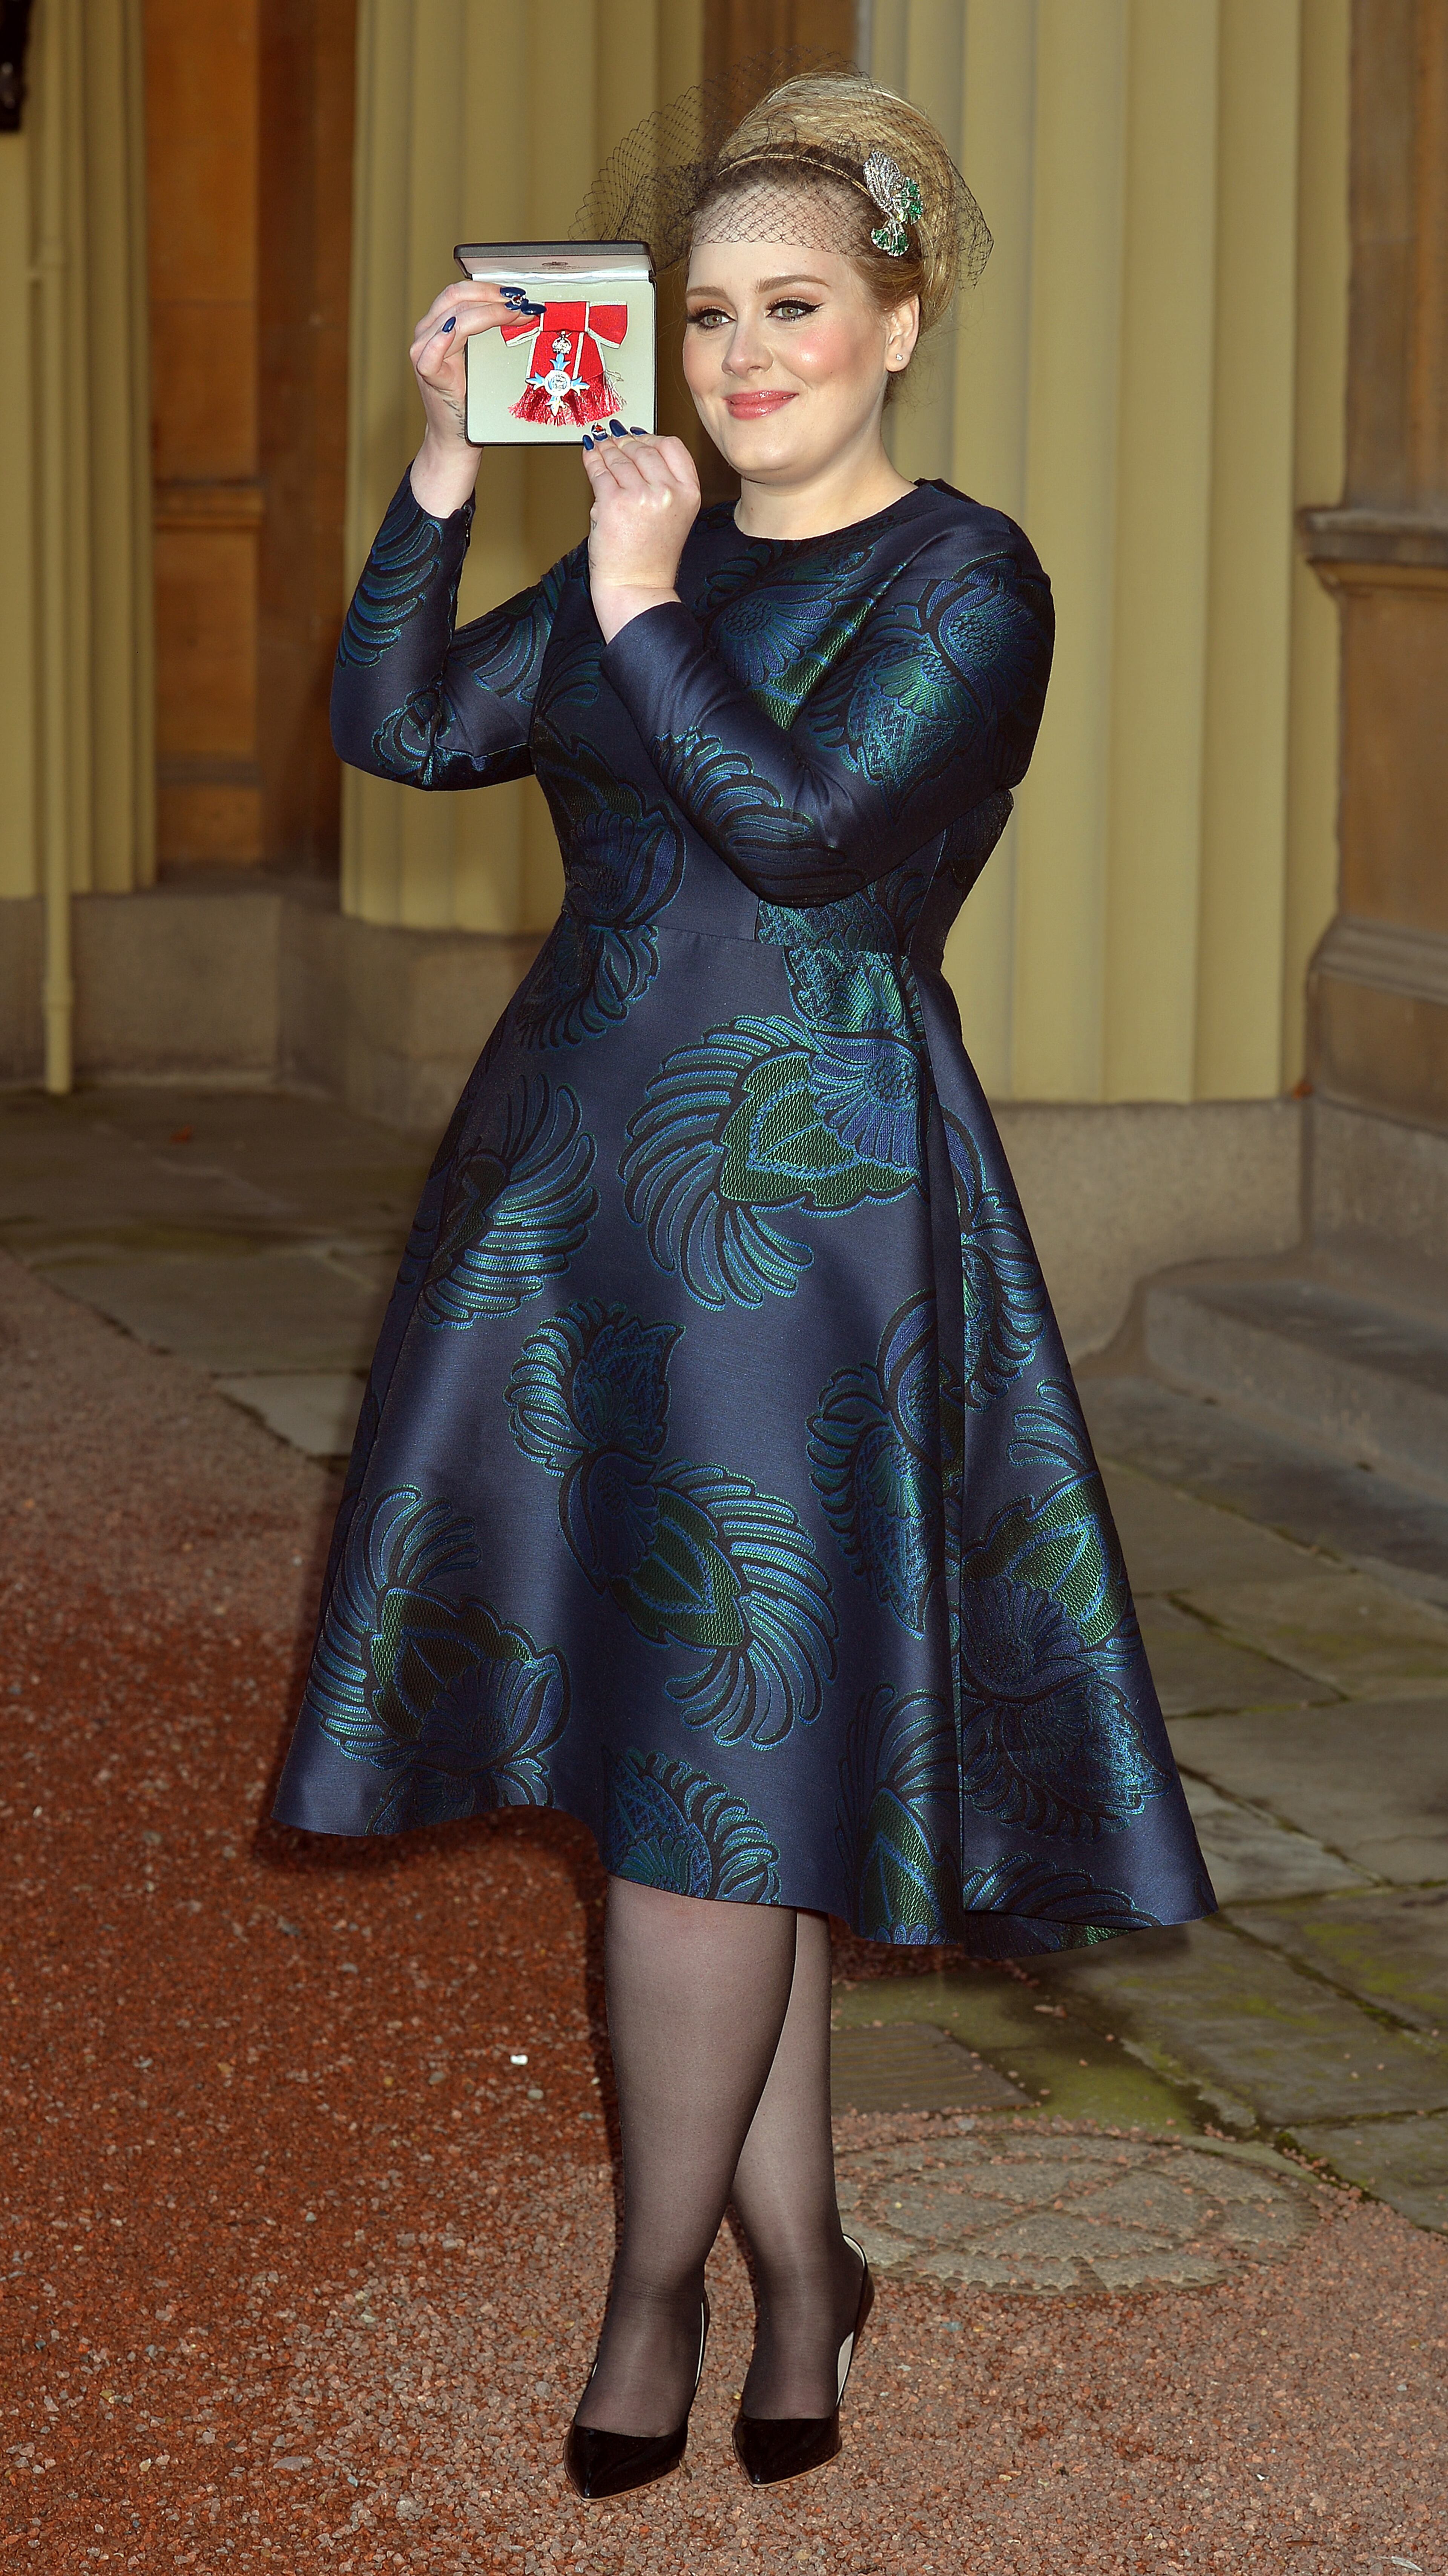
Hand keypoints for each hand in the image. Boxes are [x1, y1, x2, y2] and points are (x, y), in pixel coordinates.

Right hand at [407, 279, 519, 515]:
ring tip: (516, 316)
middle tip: (522, 304)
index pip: (461, 293)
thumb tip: (521, 309)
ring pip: (453, 318)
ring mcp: (424, 352)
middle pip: (457, 298)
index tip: (519, 295)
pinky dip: (444, 340)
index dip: (491, 288)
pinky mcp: (428, 374)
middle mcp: (427, 332)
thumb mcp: (480, 356)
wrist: (456, 434)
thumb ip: (488, 332)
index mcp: (438, 323)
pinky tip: (459, 332)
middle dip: (494, 298)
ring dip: (488, 314)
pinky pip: (432, 353)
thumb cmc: (471, 397)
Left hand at [582, 427, 700, 641]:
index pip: (671, 446)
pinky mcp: (614, 503)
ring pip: (619, 457)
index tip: (637, 439)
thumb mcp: (671, 514)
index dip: (651, 438)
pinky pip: (600, 471)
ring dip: (606, 450)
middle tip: (613, 443)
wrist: (637, 588)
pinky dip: (592, 460)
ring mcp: (641, 496)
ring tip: (600, 448)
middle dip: (625, 443)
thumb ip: (659, 481)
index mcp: (689, 492)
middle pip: (644, 447)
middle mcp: (668, 492)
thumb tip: (630, 443)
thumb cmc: (650, 557)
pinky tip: (590, 456)